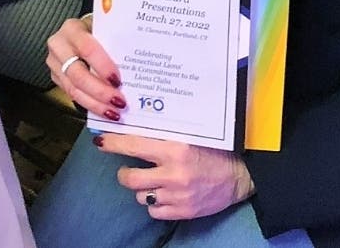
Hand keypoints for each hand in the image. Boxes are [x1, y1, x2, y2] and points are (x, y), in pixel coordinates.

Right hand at [45, 16, 126, 120]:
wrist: (78, 31)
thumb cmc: (97, 28)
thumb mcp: (105, 27)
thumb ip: (115, 41)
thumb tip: (138, 62)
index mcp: (72, 28)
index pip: (87, 49)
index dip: (103, 66)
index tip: (118, 79)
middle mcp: (59, 46)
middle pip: (78, 74)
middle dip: (100, 91)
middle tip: (119, 101)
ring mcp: (55, 63)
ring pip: (73, 89)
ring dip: (95, 104)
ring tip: (114, 112)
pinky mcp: (56, 77)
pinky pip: (71, 95)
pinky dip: (90, 105)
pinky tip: (104, 110)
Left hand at [97, 133, 255, 219]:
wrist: (238, 177)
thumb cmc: (215, 151)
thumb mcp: (191, 137)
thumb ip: (166, 135)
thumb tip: (136, 127)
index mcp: (175, 149)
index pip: (134, 146)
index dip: (113, 144)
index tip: (101, 141)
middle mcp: (173, 173)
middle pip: (130, 178)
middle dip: (124, 174)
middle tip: (127, 169)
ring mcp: (177, 195)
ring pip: (141, 196)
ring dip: (143, 188)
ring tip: (154, 180)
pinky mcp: (182, 212)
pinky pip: (154, 211)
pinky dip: (155, 204)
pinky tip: (164, 194)